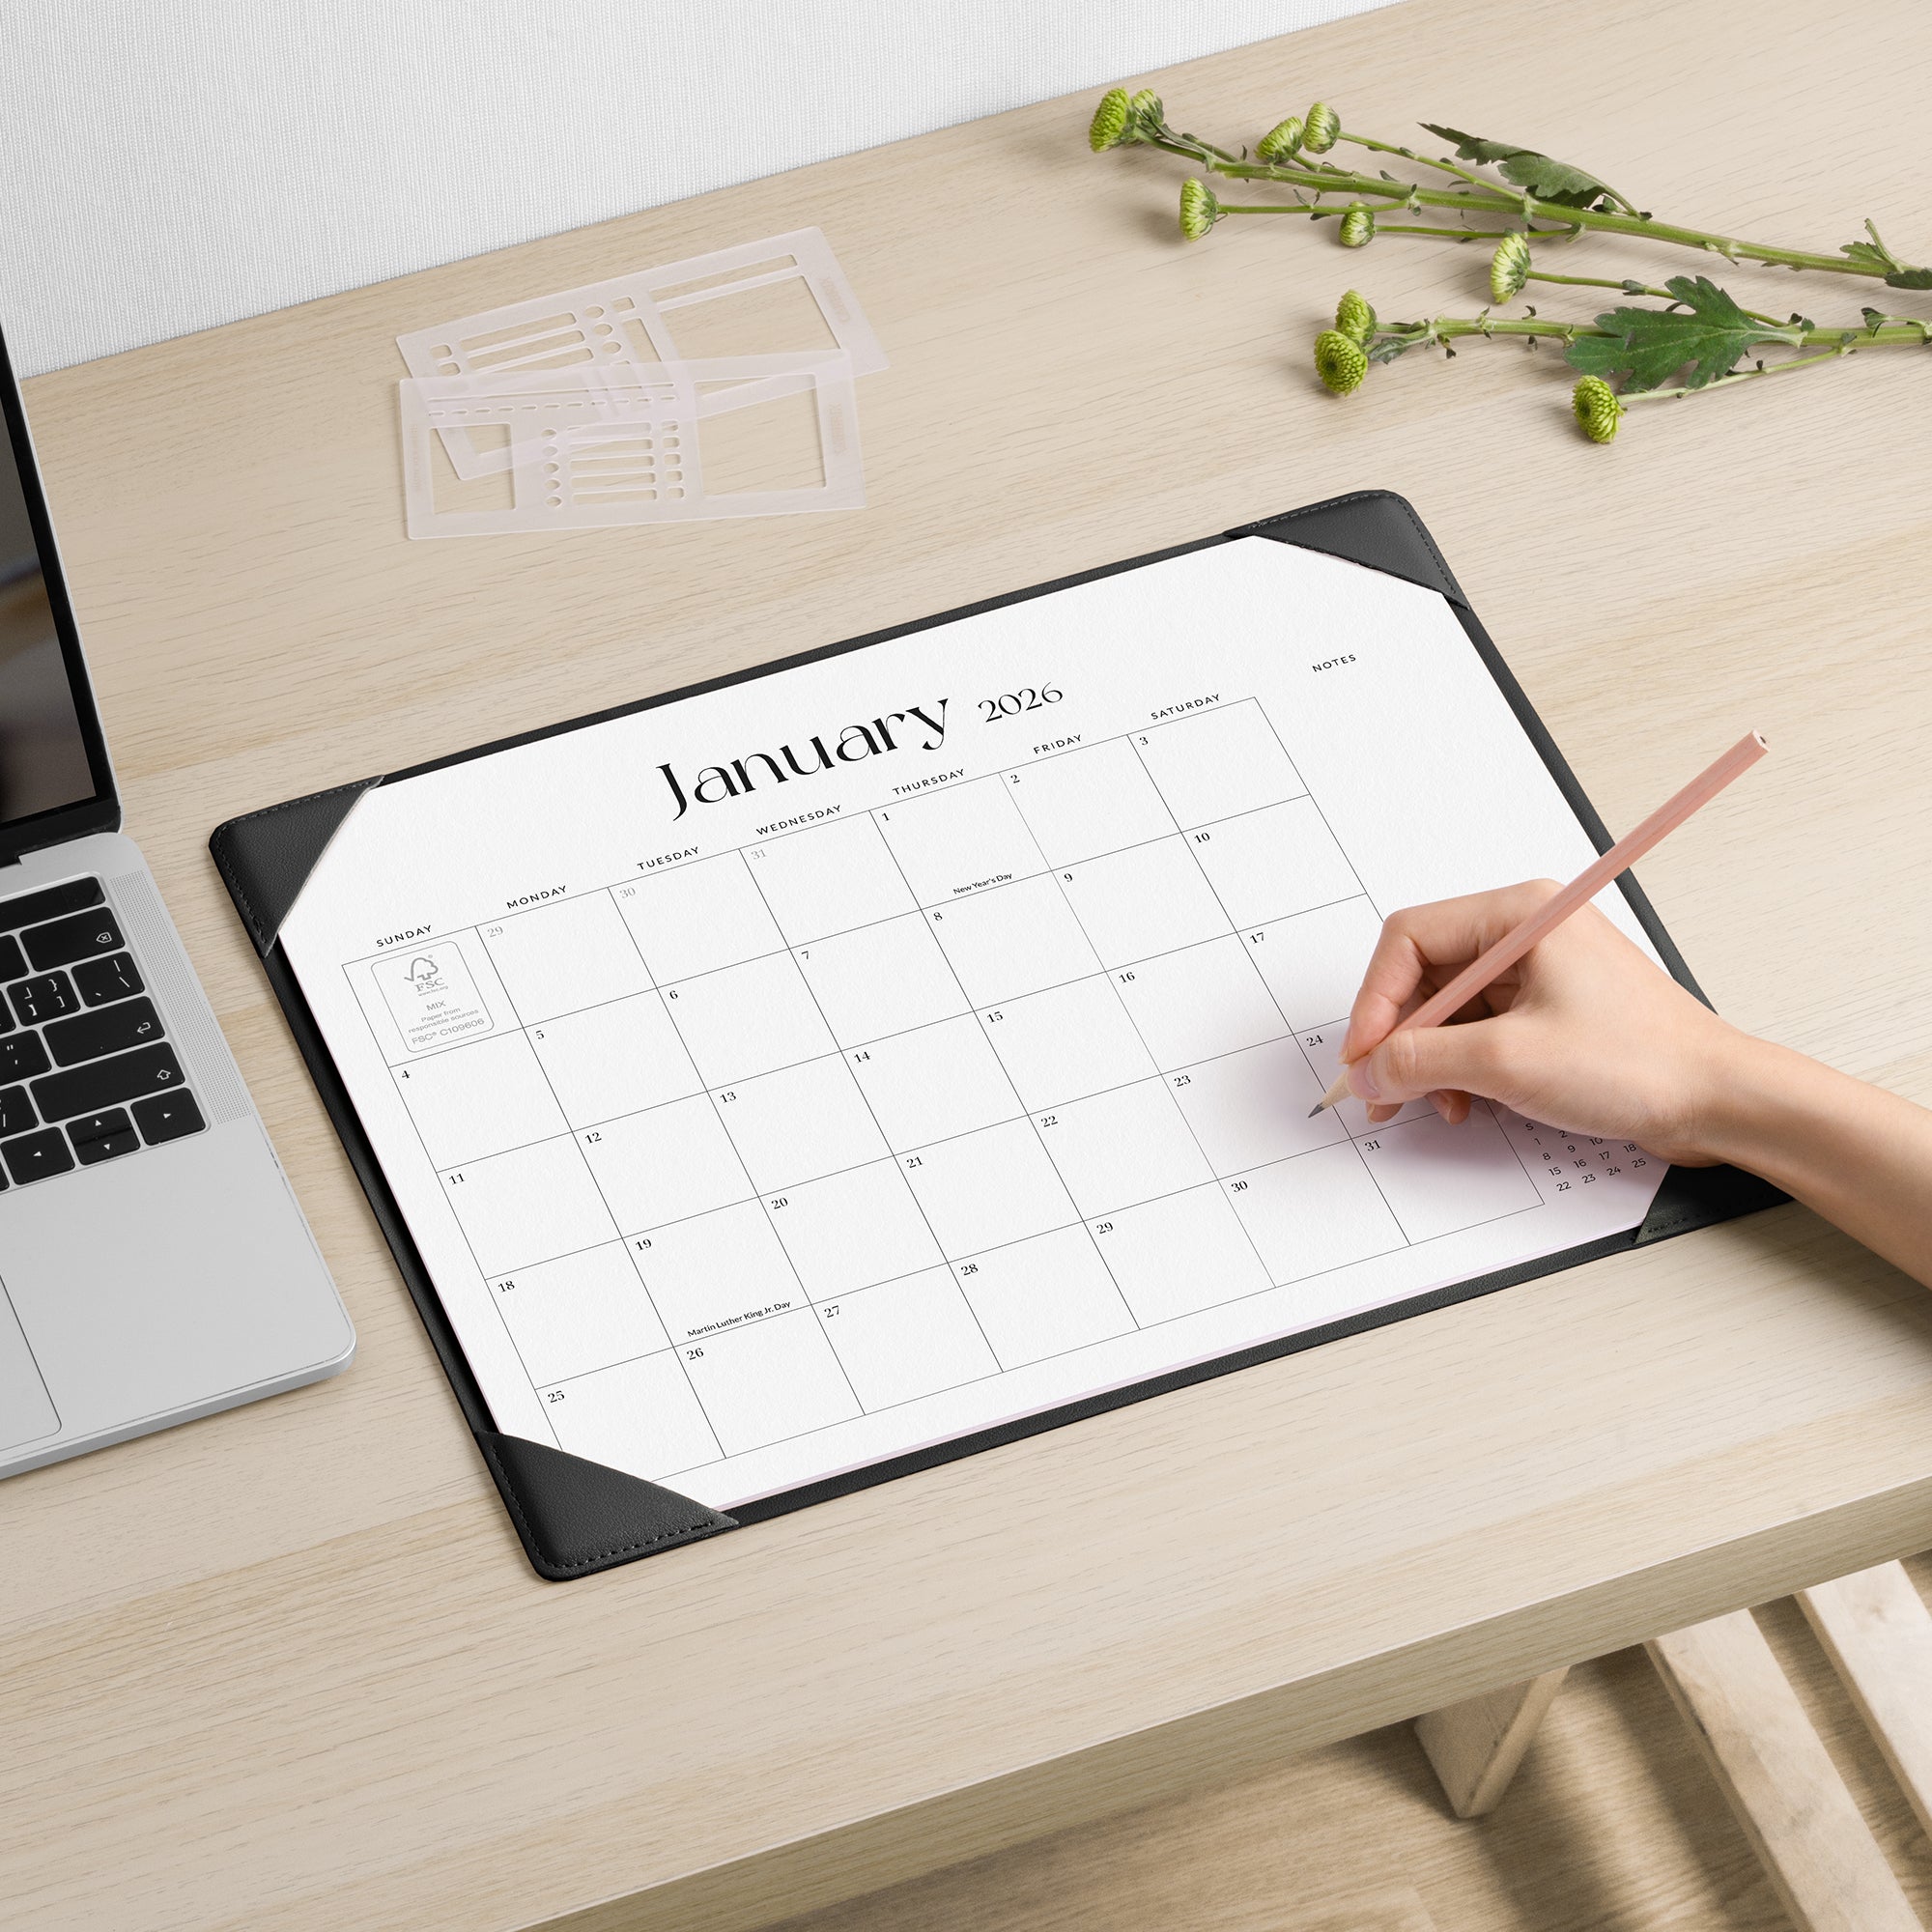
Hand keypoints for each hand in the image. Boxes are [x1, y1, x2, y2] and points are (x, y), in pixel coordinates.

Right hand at [1341, 881, 1753, 1162]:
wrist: (1718, 1101)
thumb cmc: (1642, 1063)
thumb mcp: (1509, 1062)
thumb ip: (1422, 1062)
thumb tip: (1369, 1070)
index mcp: (1520, 915)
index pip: (1409, 939)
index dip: (1375, 1000)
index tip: (1364, 1054)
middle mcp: (1525, 933)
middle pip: (1424, 976)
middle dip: (1400, 1037)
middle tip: (1382, 1089)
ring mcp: (1539, 972)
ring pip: (1448, 1009)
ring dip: (1430, 1061)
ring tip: (1432, 1103)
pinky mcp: (1549, 1011)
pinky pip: (1479, 1031)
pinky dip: (1461, 1068)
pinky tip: (1466, 1101)